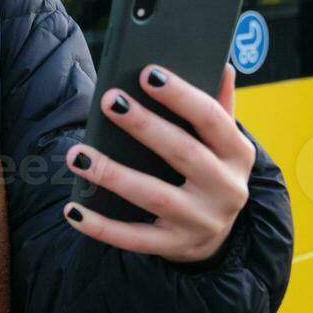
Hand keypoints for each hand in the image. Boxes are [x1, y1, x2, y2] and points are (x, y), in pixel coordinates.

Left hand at [62, 63, 253, 264]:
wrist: (217, 236)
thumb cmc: (209, 170)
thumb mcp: (222, 142)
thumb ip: (219, 105)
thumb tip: (224, 65)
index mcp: (238, 154)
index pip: (212, 119)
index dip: (181, 95)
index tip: (147, 72)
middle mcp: (226, 190)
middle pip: (183, 153)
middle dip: (144, 126)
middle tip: (110, 101)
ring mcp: (201, 222)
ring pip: (155, 196)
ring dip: (113, 175)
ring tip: (77, 155)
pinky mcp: (175, 247)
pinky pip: (135, 238)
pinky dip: (102, 226)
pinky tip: (73, 209)